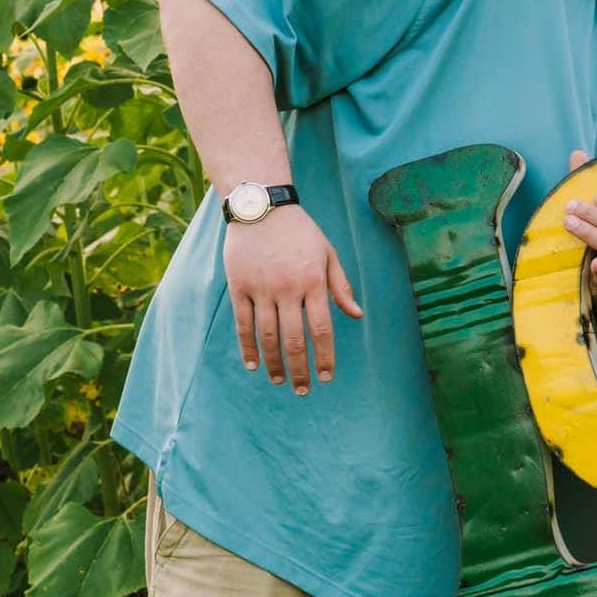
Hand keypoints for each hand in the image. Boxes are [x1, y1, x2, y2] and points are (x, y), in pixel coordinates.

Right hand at [224, 204, 361, 394]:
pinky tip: (253, 365)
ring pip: (268, 336)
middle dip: (300, 369)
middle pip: (294, 339)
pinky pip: (243, 324)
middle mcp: (288, 288)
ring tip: (280, 381)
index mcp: (313, 281)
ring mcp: (261, 289)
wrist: (262, 207)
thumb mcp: (328, 253)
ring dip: (274, 363)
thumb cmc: (300, 232)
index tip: (327, 377)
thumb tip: (357, 315)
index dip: (324, 356)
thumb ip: (340, 286)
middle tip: (304, 390)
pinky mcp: (239, 287)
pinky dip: (248, 347)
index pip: (321, 329)